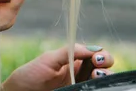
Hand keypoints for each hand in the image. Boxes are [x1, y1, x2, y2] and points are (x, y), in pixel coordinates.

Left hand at [0, 44, 114, 90]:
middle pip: (103, 68)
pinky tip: (95, 85)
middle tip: (97, 68)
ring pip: (101, 81)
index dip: (101, 54)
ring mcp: (79, 87)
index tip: (95, 57)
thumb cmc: (30, 76)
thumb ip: (70, 52)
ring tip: (97, 77)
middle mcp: (79, 74)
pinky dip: (99, 88)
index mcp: (73, 61)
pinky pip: (93, 90)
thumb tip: (93, 48)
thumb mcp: (49, 59)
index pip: (95, 54)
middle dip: (105, 64)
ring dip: (106, 76)